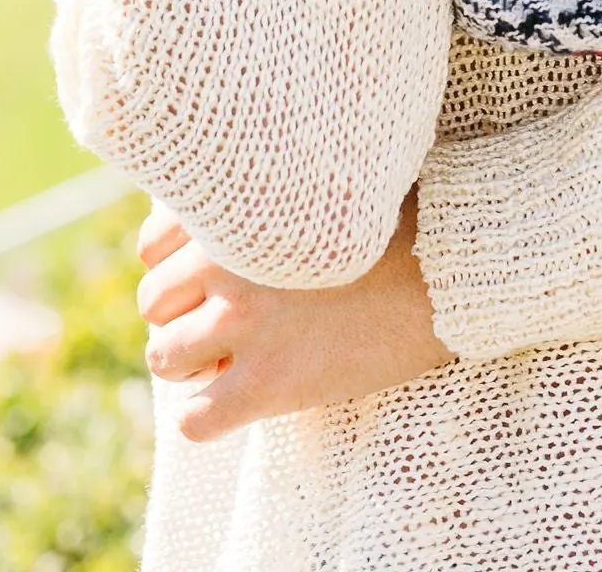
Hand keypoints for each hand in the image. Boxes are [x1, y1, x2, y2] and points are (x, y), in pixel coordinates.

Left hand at [135, 195, 452, 438]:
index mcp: (235, 209)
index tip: (208, 276)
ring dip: (191, 361)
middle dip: (183, 314)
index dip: (175, 263)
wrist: (448, 271)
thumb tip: (209, 207)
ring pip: (164, 357)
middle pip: (154, 302)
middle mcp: (225, 263)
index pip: (152, 245)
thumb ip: (258, 191)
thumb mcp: (317, 184)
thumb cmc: (394, 218)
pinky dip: (206, 416)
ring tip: (232, 358)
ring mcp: (244, 325)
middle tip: (226, 321)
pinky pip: (194, 419)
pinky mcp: (268, 384)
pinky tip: (239, 400)